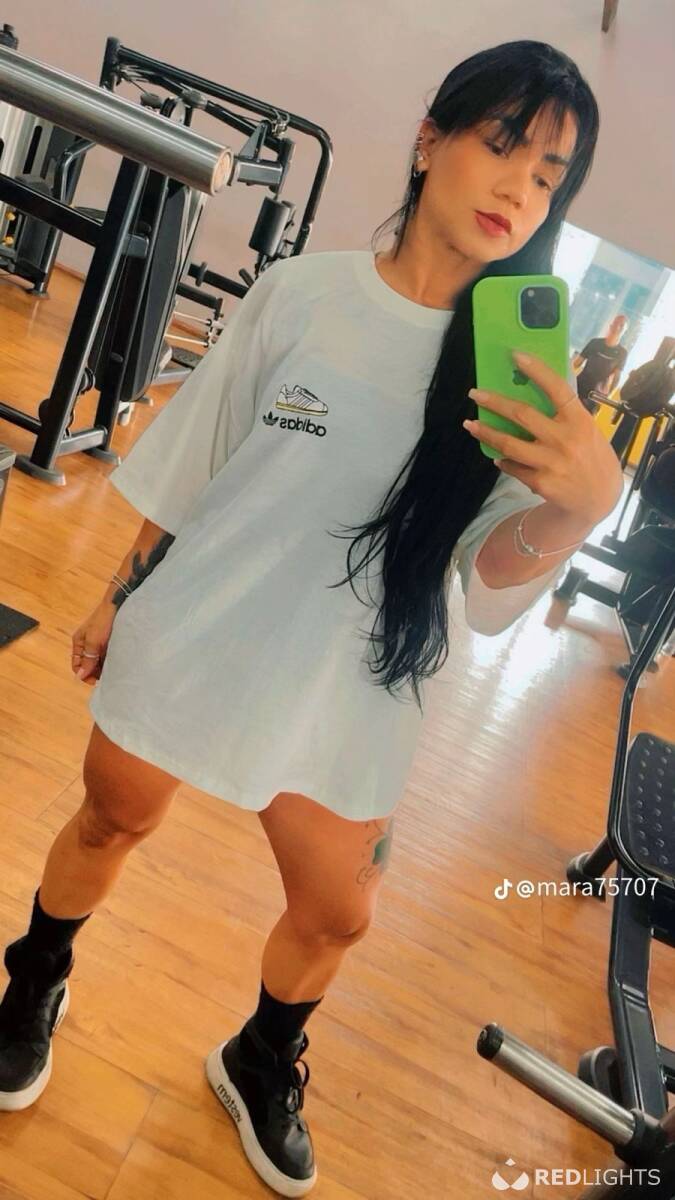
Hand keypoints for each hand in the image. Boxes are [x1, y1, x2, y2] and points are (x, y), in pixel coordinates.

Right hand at [71, 602, 116, 683]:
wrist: (118, 605)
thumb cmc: (103, 622)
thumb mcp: (93, 641)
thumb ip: (88, 659)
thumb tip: (80, 676)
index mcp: (79, 643)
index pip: (77, 665)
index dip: (84, 675)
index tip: (96, 682)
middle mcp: (87, 644)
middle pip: (88, 665)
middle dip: (95, 672)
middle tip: (107, 678)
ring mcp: (98, 643)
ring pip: (98, 661)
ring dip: (103, 668)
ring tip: (113, 672)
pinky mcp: (108, 641)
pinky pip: (107, 656)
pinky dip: (110, 661)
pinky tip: (117, 664)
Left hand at [464, 351, 623, 524]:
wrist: (599, 498)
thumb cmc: (592, 456)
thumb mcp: (588, 429)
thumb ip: (565, 413)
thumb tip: (534, 388)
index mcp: (580, 420)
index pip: (557, 388)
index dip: (537, 370)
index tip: (515, 355)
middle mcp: (565, 439)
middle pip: (522, 415)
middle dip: (494, 402)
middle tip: (475, 394)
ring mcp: (551, 462)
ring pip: (508, 444)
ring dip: (486, 432)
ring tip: (470, 424)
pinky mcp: (540, 482)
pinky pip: (512, 466)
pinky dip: (502, 460)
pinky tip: (496, 454)